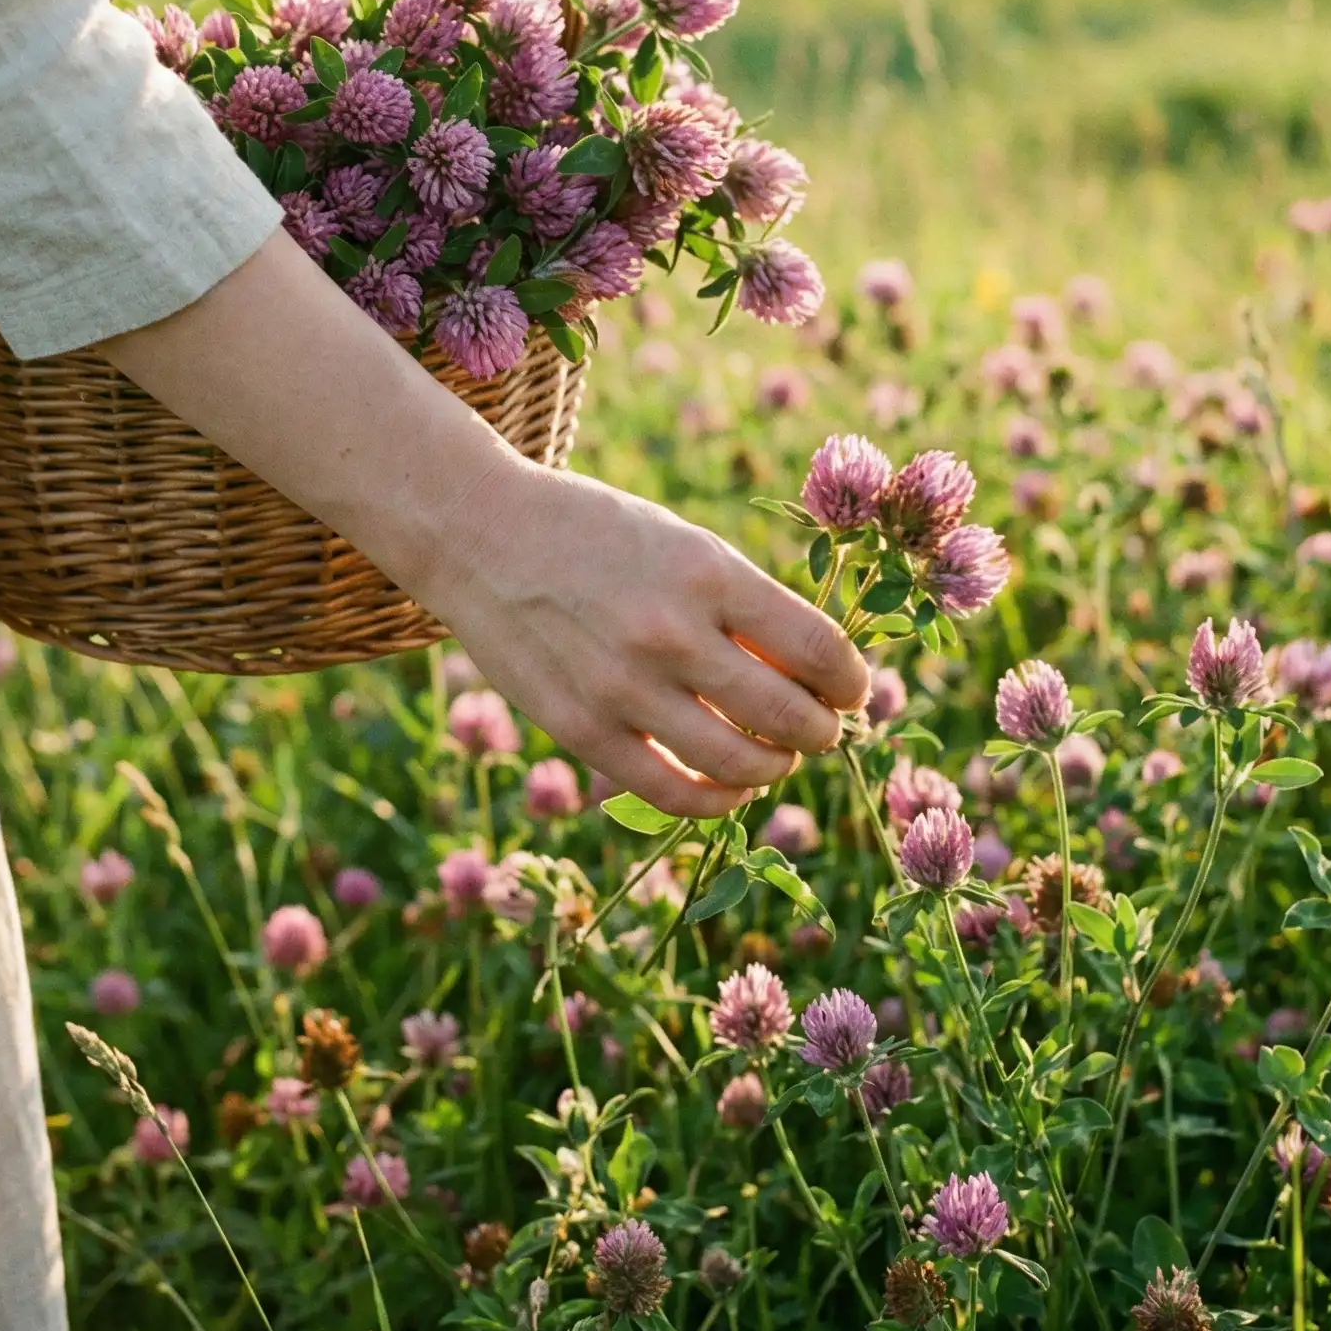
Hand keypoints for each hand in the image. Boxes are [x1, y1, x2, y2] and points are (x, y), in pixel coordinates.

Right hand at [101, 231, 866, 819]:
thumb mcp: (678, 542)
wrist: (478, 532)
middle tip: (824, 731)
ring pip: (738, 764)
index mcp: (708, 572)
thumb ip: (741, 603)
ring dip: (775, 768)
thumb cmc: (593, 532)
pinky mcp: (580, 727)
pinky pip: (671, 790)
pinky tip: (727, 788)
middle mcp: (672, 632)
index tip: (851, 689)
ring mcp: (623, 687)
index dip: (851, 681)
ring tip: (777, 759)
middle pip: (789, 715)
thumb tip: (814, 672)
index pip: (818, 649)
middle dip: (823, 732)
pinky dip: (715, 799)